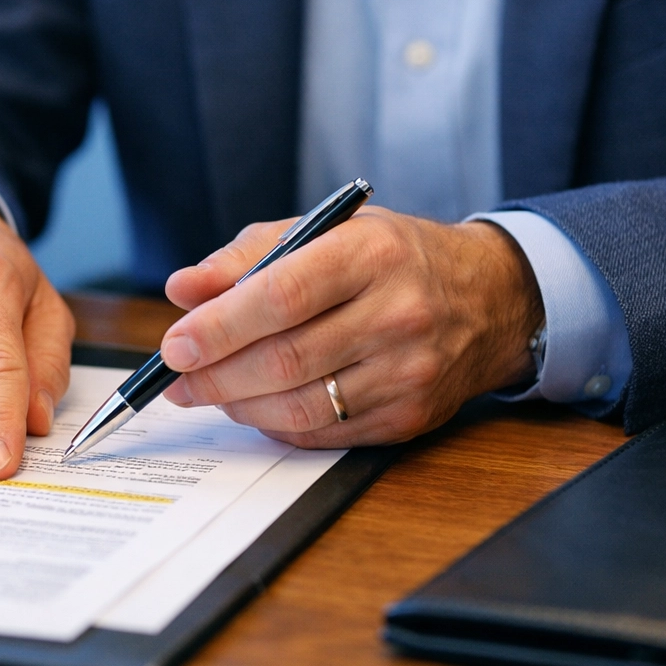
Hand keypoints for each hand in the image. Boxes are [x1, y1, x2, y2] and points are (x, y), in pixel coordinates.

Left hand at [159, 207, 543, 446]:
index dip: (219, 326)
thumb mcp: (327, 231)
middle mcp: (398, 313)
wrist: (489, 299)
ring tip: (210, 391)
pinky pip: (324, 433)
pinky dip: (277, 424)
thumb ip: (248, 257)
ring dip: (240, 405)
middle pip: (285, 359)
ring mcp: (409, 372)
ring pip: (301, 405)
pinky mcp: (410, 417)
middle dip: (216, 375)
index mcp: (371, 254)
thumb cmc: (393, 259)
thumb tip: (183, 290)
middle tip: (177, 378)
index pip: (281, 296)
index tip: (175, 344)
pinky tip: (256, 406)